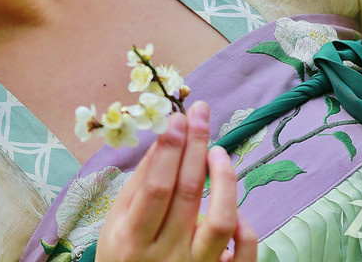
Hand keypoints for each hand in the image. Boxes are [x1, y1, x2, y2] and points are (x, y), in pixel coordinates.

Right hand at [94, 102, 257, 261]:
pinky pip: (243, 253)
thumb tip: (161, 142)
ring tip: (218, 151)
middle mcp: (166, 254)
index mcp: (133, 238)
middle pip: (188, 193)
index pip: (156, 186)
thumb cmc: (124, 257)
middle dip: (195, 147)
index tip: (178, 118)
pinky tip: (235, 205)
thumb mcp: (116, 223)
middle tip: (200, 115)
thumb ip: (138, 185)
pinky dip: (245, 226)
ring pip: (221, 221)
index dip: (169, 149)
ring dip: (223, 179)